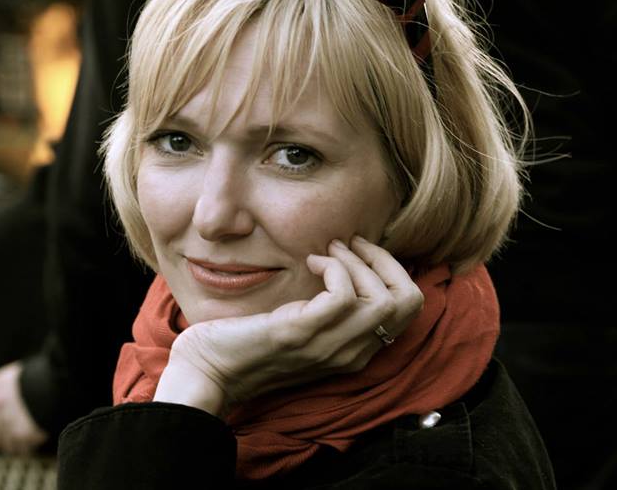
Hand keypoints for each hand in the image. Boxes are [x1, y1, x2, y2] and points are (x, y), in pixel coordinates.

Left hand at [0, 362, 47, 453]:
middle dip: (2, 442)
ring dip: (19, 443)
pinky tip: (40, 431)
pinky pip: (23, 449)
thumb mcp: (16, 377)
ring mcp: (10, 419)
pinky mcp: (24, 432)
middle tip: (16, 435)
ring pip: (7, 447)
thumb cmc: (44, 378)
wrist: (65, 381)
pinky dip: (31, 445)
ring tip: (33, 429)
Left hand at [153, 236, 423, 416]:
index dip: (391, 271)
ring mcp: (328, 346)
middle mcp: (350, 353)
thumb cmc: (247, 342)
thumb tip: (343, 263)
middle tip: (349, 245)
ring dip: (359, 262)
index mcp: (354, 352)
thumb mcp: (301, 324)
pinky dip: (334, 268)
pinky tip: (312, 262)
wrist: (208, 370)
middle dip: (384, 261)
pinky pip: (343, 295)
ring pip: (385, 299)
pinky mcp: (301, 333)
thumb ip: (326, 308)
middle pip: (408, 302)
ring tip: (330, 250)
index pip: (408, 309)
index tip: (358, 252)